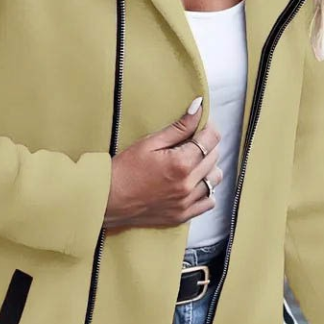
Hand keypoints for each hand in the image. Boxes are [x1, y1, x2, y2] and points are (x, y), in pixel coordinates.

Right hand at [104, 97, 222, 229]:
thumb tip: (199, 108)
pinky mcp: (182, 215)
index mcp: (180, 163)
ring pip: (215, 179)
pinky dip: (206, 191)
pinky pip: (209, 202)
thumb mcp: (149, 143)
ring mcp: (186, 202)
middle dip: (208, 144)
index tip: (202, 124)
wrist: (108, 200)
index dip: (209, 127)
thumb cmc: (124, 170)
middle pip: (215, 157)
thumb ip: (178, 127)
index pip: (211, 139)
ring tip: (193, 162)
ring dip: (208, 167)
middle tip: (193, 140)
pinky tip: (194, 183)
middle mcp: (187, 185)